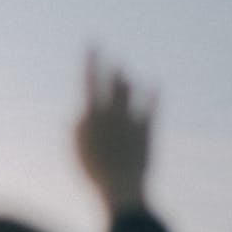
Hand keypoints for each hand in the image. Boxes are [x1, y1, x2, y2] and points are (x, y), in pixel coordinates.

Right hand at [74, 51, 154, 214]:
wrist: (121, 187)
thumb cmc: (94, 173)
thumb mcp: (78, 153)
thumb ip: (77, 131)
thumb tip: (78, 114)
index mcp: (93, 116)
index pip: (89, 81)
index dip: (90, 61)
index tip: (92, 44)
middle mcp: (112, 113)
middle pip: (110, 82)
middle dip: (106, 65)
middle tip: (104, 50)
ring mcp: (130, 120)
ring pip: (128, 92)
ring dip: (124, 82)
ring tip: (121, 73)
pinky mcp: (146, 130)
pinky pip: (149, 108)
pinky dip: (151, 96)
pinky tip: (154, 84)